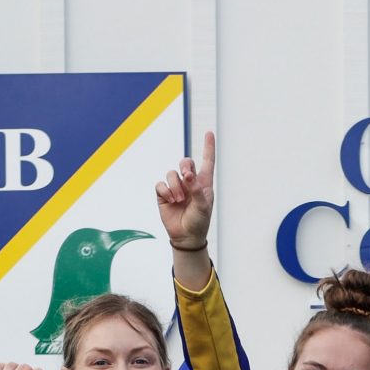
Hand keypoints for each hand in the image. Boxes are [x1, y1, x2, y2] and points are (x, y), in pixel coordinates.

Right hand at [155, 131, 214, 250]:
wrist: (186, 237)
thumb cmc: (199, 222)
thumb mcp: (203, 207)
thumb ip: (197, 189)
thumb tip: (188, 175)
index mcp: (203, 183)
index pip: (207, 161)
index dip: (208, 147)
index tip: (209, 133)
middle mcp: (189, 182)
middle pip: (185, 162)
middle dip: (185, 166)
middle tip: (187, 177)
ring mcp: (176, 187)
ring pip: (172, 173)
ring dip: (176, 186)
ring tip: (180, 200)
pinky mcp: (163, 194)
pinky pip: (161, 184)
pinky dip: (166, 191)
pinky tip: (171, 201)